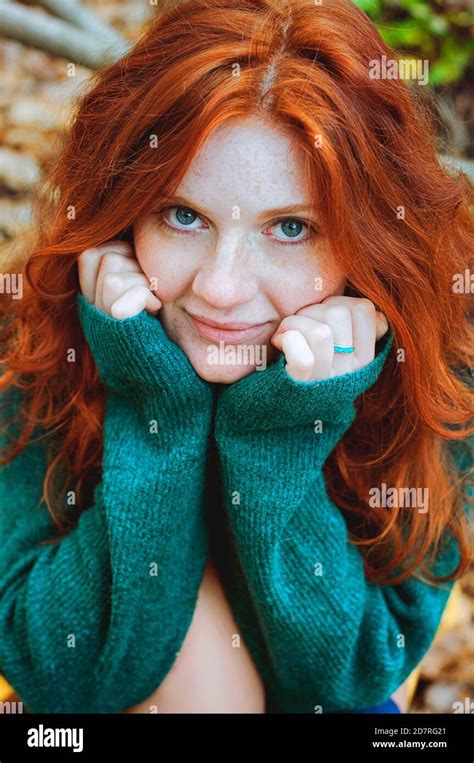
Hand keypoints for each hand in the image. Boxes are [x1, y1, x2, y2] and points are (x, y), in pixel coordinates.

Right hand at [75, 241, 211, 410]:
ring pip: (110, 266)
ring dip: (142, 280)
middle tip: (154, 296)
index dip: (121, 255)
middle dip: (132, 264)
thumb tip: (140, 236)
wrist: (177, 393)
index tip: (147, 283)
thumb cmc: (173, 350)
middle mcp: (89, 312)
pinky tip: (157, 313)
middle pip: (98, 253)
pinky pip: (118, 285)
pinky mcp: (112, 327)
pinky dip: (144, 294)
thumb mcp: (151, 307)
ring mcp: (98, 320)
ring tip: (157, 308)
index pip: (92, 253)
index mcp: (96, 304)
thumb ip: (138, 277)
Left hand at [270, 296, 389, 381]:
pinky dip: (286, 339)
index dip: (339, 302)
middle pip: (339, 314)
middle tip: (301, 325)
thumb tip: (375, 315)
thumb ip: (357, 328)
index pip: (364, 309)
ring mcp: (325, 380)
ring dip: (295, 322)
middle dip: (313, 310)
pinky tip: (279, 342)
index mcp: (363, 359)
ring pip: (320, 332)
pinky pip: (303, 358)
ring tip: (286, 333)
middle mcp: (349, 372)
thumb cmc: (306, 364)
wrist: (276, 404)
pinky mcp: (300, 387)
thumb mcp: (340, 349)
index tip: (323, 316)